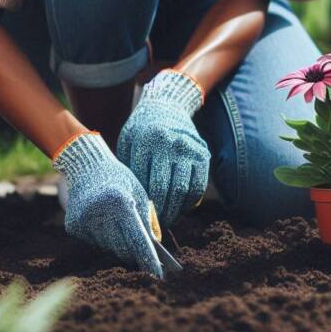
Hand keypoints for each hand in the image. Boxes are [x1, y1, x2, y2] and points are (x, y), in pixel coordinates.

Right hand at [52, 131, 162, 277]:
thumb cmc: (118, 177)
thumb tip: (154, 246)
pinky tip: (109, 227)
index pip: (136, 239)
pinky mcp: (73, 226)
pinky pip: (95, 242)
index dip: (148, 258)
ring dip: (120, 245)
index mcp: (119, 202)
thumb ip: (147, 217)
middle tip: (147, 261)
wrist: (85, 165)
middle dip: (135, 254)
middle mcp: (99, 213)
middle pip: (122, 248)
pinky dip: (105, 239)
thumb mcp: (138, 191)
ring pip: (108, 247)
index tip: (157, 274)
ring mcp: (83, 221)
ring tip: (128, 240)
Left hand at [117, 68, 209, 227]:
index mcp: (148, 141)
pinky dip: (190, 201)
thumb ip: (129, 170)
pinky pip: (199, 185)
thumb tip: (133, 205)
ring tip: (167, 219)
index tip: (142, 222)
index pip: (147, 184)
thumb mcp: (128, 142)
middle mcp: (171, 143)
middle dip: (161, 214)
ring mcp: (189, 148)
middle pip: (167, 190)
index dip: (145, 208)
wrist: (167, 104)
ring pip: (184, 190)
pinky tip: (180, 207)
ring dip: (176, 211)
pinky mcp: (202, 153)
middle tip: (155, 227)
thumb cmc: (141, 130)